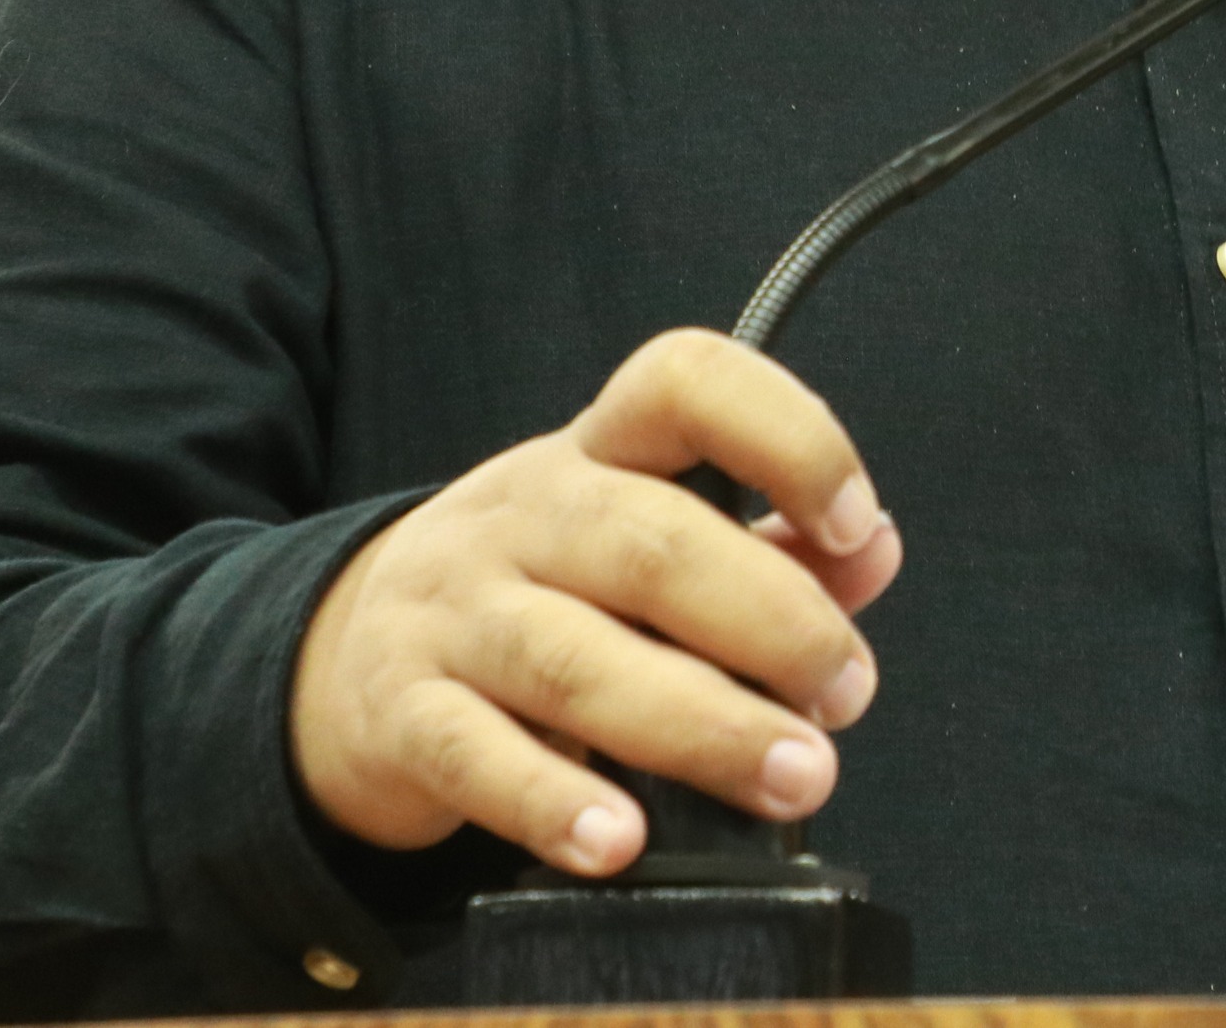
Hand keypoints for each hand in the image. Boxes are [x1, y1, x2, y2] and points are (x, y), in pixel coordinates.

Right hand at [290, 329, 902, 874]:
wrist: (350, 652)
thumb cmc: (542, 589)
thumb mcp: (646, 539)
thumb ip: (771, 547)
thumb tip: (875, 554)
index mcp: (600, 450)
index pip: (686, 385)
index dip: (787, 436)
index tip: (855, 521)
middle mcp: (523, 514)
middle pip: (651, 544)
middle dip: (772, 623)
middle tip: (844, 695)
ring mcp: (453, 610)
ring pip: (575, 658)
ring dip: (700, 725)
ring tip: (792, 775)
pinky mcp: (401, 713)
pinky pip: (474, 756)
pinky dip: (552, 802)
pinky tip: (622, 841)